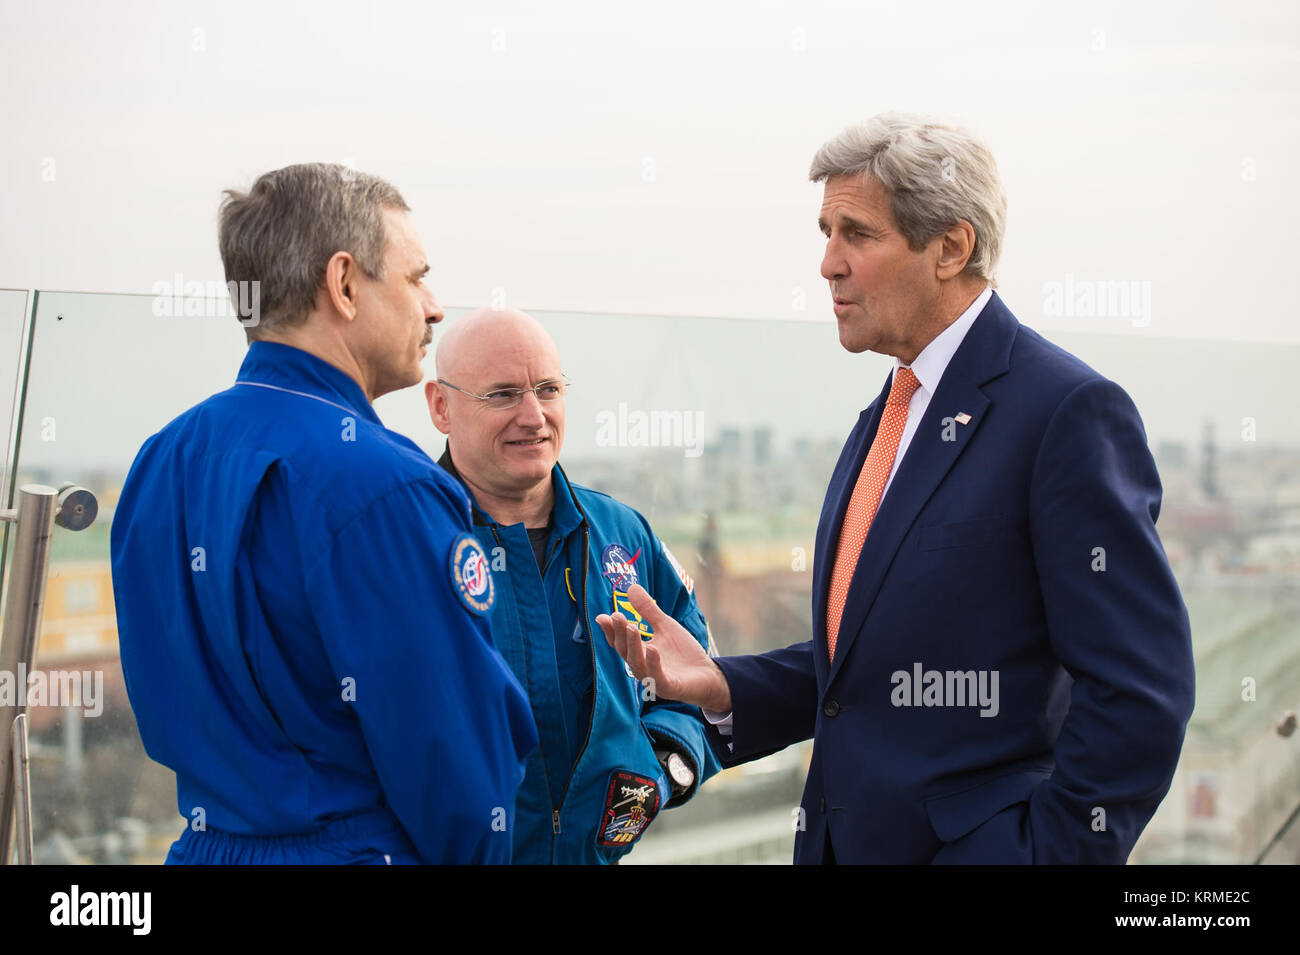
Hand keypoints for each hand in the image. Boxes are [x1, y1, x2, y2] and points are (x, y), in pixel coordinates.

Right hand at [595, 584, 731, 712]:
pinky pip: (658, 677)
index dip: (610, 630)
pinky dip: (653, 664)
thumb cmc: (683, 653)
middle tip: (617, 616)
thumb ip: (648, 610)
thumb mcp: (665, 626)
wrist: (708, 674)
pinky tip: (652, 648)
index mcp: (639, 653)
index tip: (603, 617)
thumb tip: (631, 587)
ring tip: (632, 627)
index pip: (619, 642)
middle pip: (625, 651)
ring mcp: (654, 679)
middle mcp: (642, 667)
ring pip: (637, 664)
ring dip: (633, 646)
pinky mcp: (669, 687)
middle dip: (620, 634)